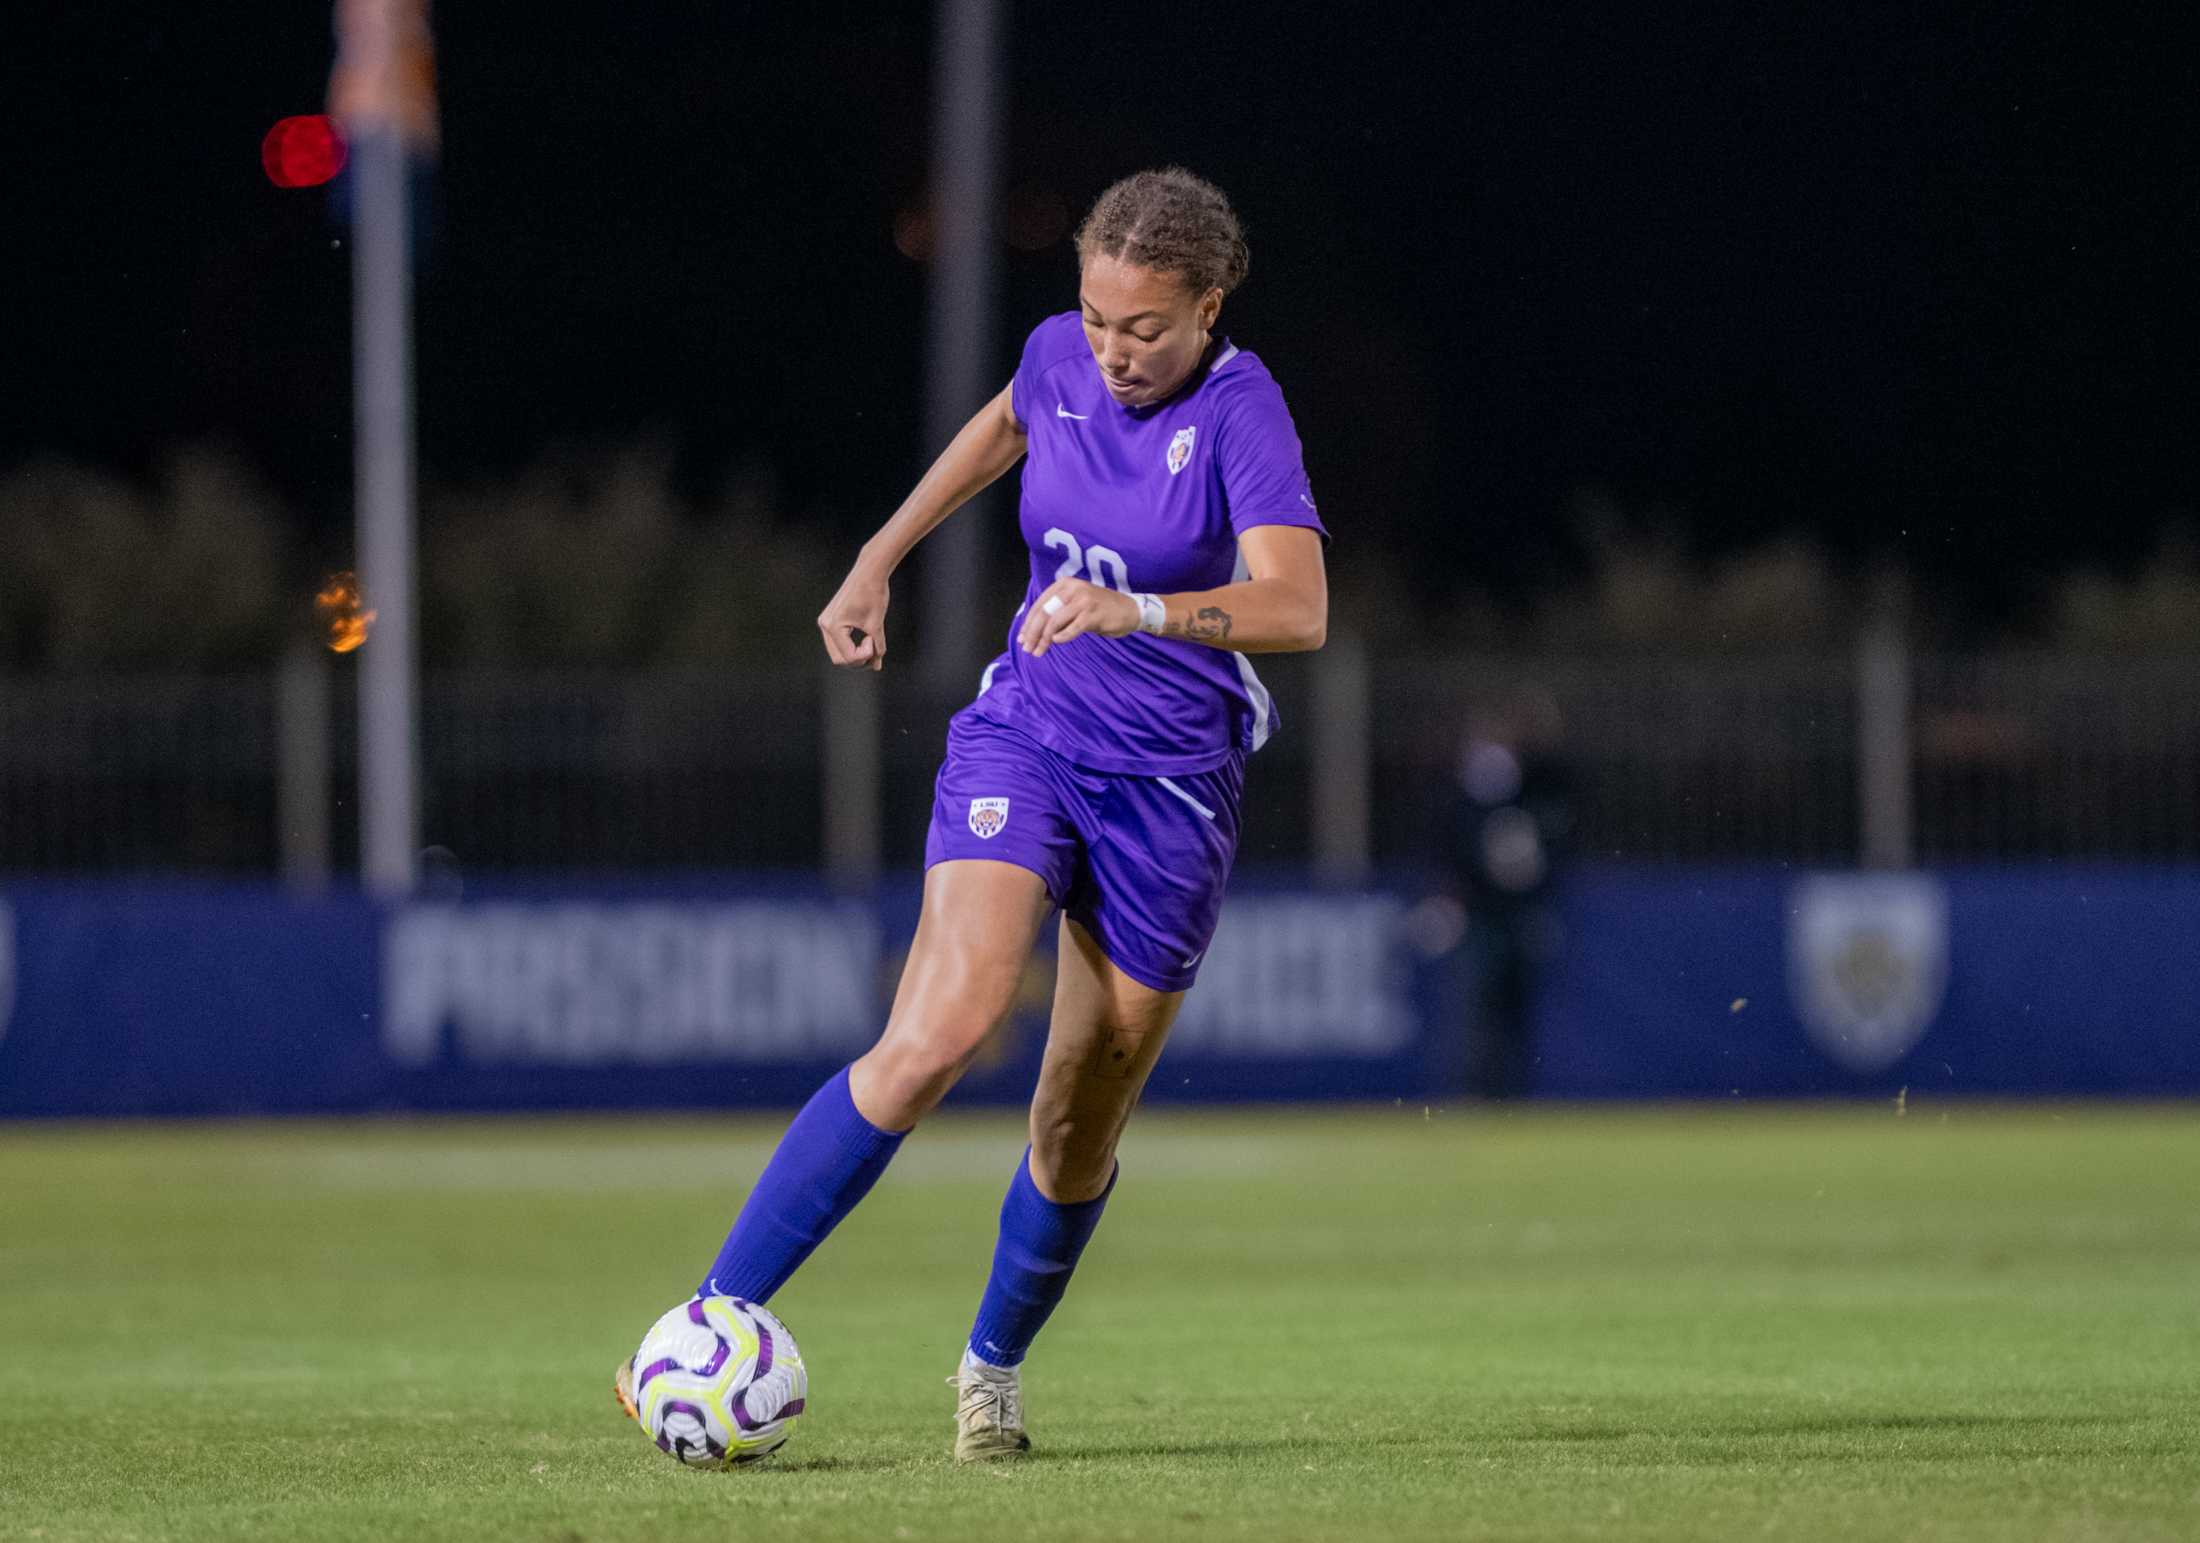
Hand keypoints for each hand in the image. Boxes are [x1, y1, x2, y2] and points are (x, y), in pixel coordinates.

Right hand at [818, 561, 890, 670]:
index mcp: (834, 626)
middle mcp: (825, 625)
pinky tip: (867, 640)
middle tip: (874, 648)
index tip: (875, 640)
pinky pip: (838, 642)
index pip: (849, 657)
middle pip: (839, 659)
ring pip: (838, 652)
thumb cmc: (874, 595)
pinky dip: (852, 646)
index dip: (866, 655)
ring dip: (855, 654)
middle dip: (858, 660)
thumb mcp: (876, 625)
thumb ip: (876, 648)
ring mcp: (826, 622)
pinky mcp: (831, 620)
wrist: (869, 572)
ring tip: (871, 642)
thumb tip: (876, 667)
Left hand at [1016, 577, 1139, 657]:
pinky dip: (1062, 637)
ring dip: (1044, 639)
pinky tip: (1057, 643)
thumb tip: (1033, 630)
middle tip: (1027, 649)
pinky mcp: (1092, 614)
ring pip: (1054, 622)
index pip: (1039, 605)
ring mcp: (1083, 601)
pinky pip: (1071, 629)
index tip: (1022, 639)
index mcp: (1064, 584)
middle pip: (1044, 613)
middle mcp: (1072, 589)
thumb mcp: (1075, 603)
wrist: (1130, 610)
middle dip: (1032, 633)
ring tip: (1039, 651)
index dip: (1028, 623)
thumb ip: (1057, 611)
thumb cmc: (1100, 609)